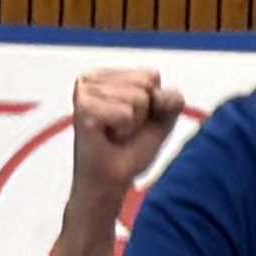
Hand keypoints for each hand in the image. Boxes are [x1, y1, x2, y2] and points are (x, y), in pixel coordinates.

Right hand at [68, 66, 186, 219]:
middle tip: (123, 130)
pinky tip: (107, 136)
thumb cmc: (131, 148)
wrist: (111, 180)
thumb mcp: (162, 119)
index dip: (152, 104)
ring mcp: (83, 91)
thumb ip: (172, 100)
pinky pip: (125, 113)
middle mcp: (90, 78)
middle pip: (145, 84)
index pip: (151, 75)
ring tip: (114, 134)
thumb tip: (156, 95)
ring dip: (132, 124)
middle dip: (143, 113)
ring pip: (138, 98)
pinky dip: (123, 130)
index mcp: (106, 75)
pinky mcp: (83, 108)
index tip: (132, 121)